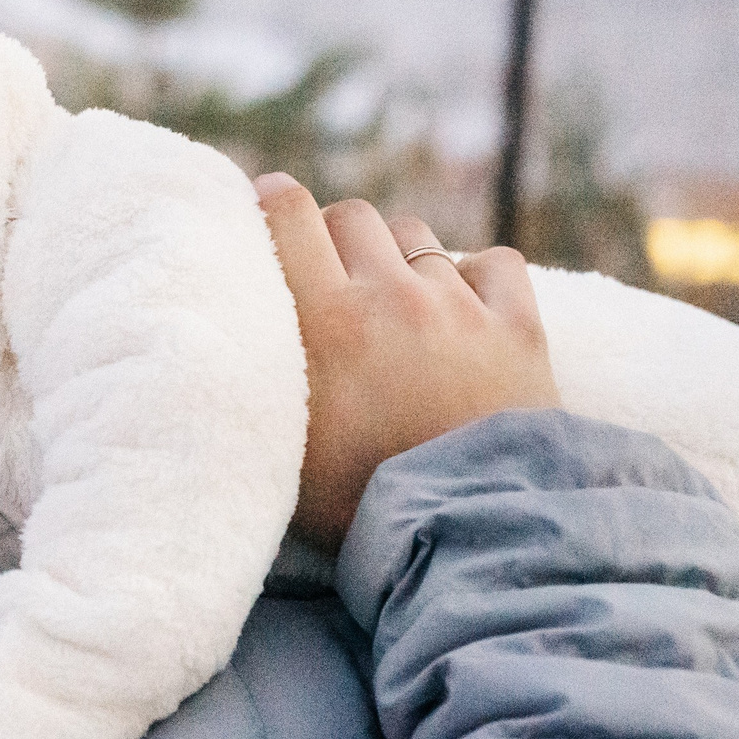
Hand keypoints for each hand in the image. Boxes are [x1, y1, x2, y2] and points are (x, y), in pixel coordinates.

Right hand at [257, 174, 559, 552]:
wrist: (470, 537)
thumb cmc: (357, 509)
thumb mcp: (279, 447)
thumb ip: (254, 381)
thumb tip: (218, 337)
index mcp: (326, 322)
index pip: (288, 215)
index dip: (272, 200)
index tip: (264, 204)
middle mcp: (392, 298)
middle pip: (352, 216)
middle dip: (334, 236)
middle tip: (328, 275)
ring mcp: (461, 309)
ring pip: (418, 236)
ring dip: (398, 256)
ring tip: (393, 299)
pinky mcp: (519, 329)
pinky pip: (494, 264)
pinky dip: (476, 276)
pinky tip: (465, 308)